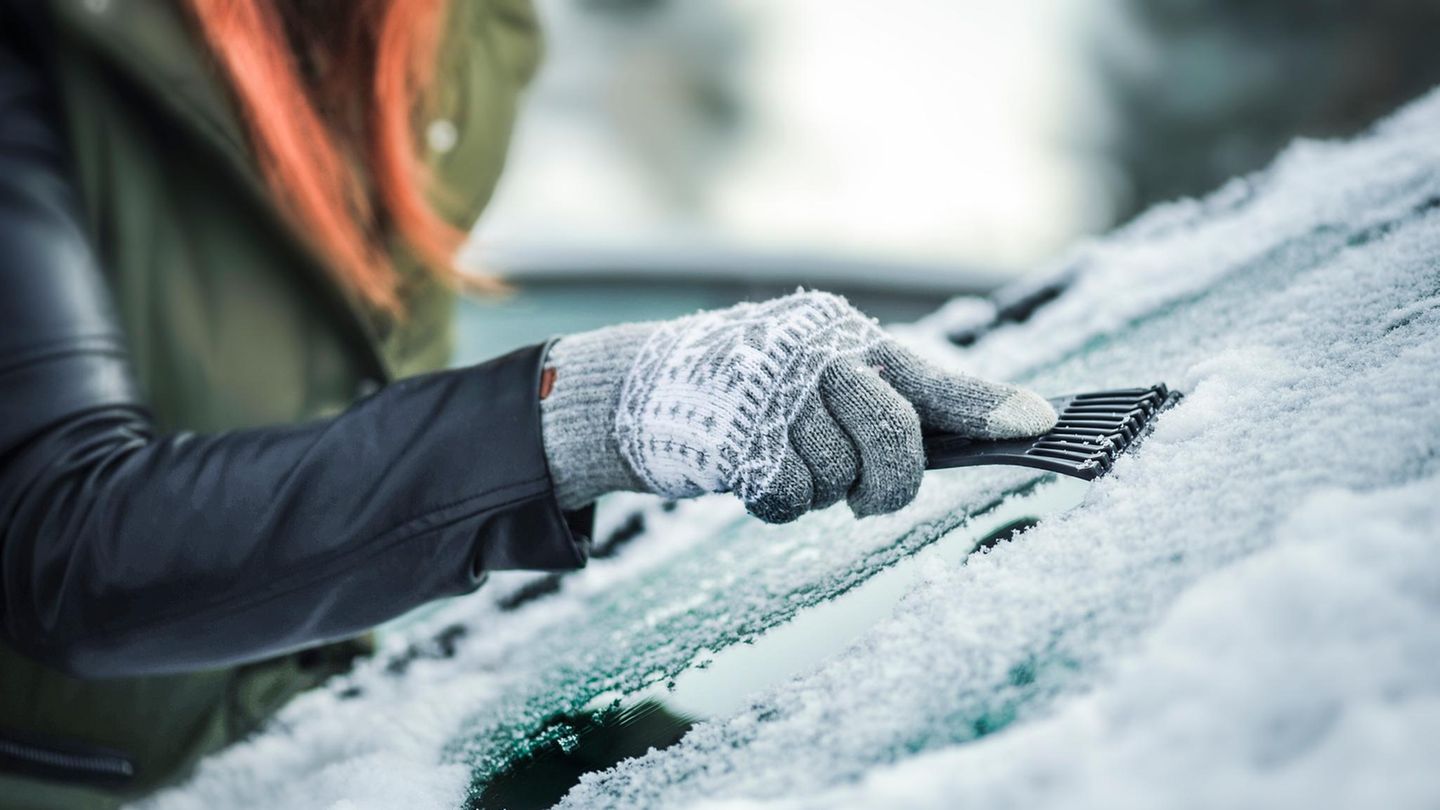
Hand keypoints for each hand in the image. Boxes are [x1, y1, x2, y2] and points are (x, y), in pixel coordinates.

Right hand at [539, 291, 1056, 522]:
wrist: (648, 385)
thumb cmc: (759, 388)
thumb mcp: (827, 376)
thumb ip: (899, 401)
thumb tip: (1000, 428)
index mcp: (851, 341)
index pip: (931, 377)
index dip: (987, 405)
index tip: (1041, 425)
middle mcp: (819, 357)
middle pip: (894, 438)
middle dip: (888, 481)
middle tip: (869, 496)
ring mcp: (775, 395)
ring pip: (839, 480)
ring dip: (818, 489)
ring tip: (783, 458)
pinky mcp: (734, 436)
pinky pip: (789, 499)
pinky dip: (777, 503)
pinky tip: (752, 471)